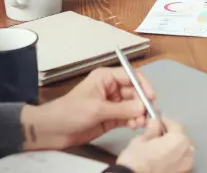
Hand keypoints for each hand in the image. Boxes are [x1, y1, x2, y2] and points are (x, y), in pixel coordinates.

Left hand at [23, 67, 151, 149]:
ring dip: (138, 114)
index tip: (152, 96)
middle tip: (149, 114)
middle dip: (142, 102)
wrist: (54, 130)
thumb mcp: (97, 109)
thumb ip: (122, 109)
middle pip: (133, 92)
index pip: (130, 76)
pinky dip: (133, 121)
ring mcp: (111, 104)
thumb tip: (143, 107)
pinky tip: (135, 126)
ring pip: (132, 106)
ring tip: (141, 123)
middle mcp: (110, 89)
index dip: (143, 85)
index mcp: (105, 78)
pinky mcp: (110, 118)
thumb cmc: (71, 112)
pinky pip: (127, 117)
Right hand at [116, 118, 194, 172]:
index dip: (165, 121)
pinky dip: (174, 159)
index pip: (175, 125)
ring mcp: (186, 167)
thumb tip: (155, 122)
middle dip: (170, 135)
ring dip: (173, 147)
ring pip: (182, 151)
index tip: (158, 121)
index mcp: (180, 141)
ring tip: (159, 148)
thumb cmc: (138, 162)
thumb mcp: (143, 139)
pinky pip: (180, 163)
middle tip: (157, 134)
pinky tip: (162, 159)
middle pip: (181, 138)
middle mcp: (187, 154)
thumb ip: (153, 128)